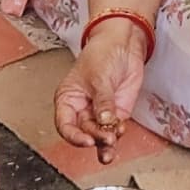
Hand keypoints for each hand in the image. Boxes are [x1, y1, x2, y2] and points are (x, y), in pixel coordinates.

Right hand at [54, 16, 151, 161]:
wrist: (124, 44)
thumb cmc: (102, 53)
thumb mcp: (99, 77)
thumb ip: (102, 102)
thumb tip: (104, 122)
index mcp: (68, 99)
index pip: (65, 125)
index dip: (73, 136)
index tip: (86, 140)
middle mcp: (82, 108)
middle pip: (84, 131)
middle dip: (95, 136)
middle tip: (106, 137)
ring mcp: (99, 112)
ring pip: (99, 135)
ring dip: (105, 142)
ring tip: (111, 145)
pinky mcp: (116, 113)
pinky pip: (114, 130)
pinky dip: (117, 134)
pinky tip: (119, 133)